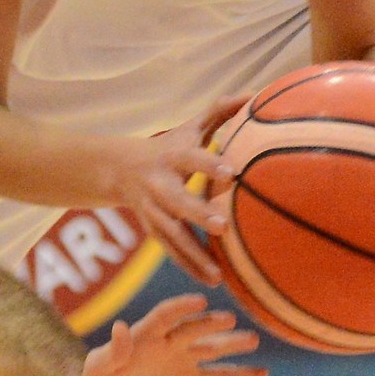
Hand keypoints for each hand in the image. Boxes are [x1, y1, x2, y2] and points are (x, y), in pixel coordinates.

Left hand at [76, 293, 265, 375]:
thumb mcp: (99, 368)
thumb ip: (113, 351)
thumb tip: (120, 327)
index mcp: (145, 334)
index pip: (165, 315)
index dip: (181, 307)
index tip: (200, 301)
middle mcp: (169, 343)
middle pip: (193, 330)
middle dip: (209, 325)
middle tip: (229, 321)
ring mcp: (182, 360)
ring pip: (212, 349)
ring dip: (231, 345)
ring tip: (252, 340)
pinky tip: (262, 372)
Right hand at [106, 117, 245, 284]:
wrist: (118, 169)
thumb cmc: (169, 147)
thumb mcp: (189, 127)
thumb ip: (220, 111)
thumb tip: (256, 94)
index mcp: (172, 157)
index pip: (191, 159)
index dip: (208, 164)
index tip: (232, 172)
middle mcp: (159, 184)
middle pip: (177, 201)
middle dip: (197, 213)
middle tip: (222, 226)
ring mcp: (152, 210)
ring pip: (171, 234)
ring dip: (193, 254)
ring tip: (218, 275)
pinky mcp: (152, 229)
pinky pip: (170, 251)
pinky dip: (190, 266)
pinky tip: (212, 281)